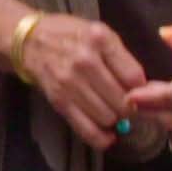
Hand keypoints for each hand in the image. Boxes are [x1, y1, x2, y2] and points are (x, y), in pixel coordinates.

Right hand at [14, 13, 148, 151]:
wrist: (29, 41)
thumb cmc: (69, 34)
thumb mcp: (99, 32)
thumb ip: (121, 57)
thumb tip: (142, 90)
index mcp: (100, 39)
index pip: (134, 76)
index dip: (141, 89)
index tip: (137, 91)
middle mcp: (85, 61)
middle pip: (122, 100)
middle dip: (129, 107)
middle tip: (126, 105)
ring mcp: (70, 83)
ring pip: (107, 117)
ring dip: (114, 119)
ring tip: (111, 111)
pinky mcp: (59, 101)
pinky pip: (86, 129)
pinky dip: (101, 138)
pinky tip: (108, 136)